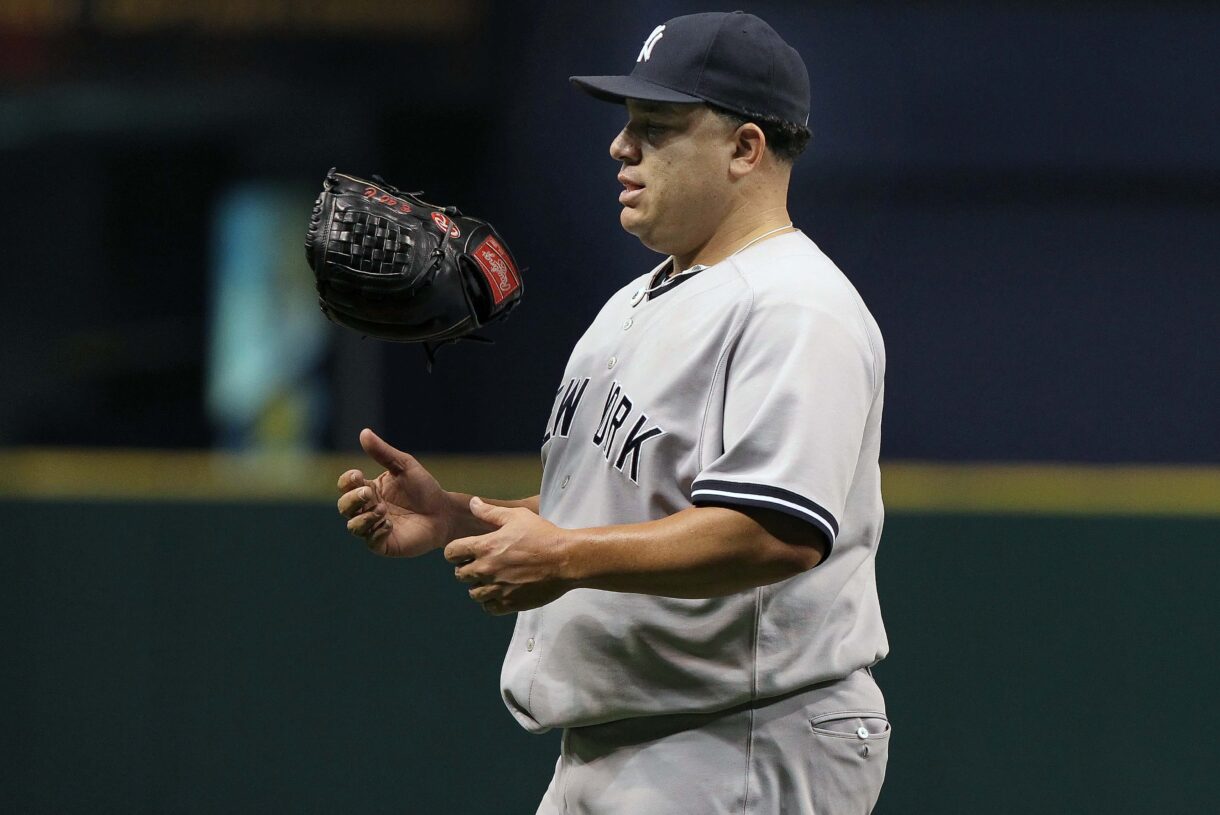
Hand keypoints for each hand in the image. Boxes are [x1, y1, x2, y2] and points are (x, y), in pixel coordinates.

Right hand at [336, 428, 453, 556]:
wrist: (443, 512)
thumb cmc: (424, 488)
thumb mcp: (404, 466)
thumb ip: (383, 453)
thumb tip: (364, 432)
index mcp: (369, 489)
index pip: (346, 486)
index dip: (347, 481)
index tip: (358, 475)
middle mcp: (367, 509)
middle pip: (344, 507)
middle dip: (352, 500)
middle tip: (369, 494)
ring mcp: (374, 527)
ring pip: (354, 526)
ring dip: (364, 517)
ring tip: (382, 510)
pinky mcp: (385, 544)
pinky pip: (371, 542)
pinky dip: (376, 533)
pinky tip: (389, 524)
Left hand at [445, 497, 573, 614]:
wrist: (566, 560)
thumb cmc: (543, 535)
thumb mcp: (517, 516)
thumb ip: (490, 512)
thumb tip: (473, 502)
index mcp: (485, 547)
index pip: (451, 552)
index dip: (455, 552)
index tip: (464, 552)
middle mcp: (486, 569)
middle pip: (459, 575)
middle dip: (466, 569)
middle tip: (481, 565)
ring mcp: (497, 589)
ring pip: (473, 593)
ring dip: (479, 586)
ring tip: (492, 580)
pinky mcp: (509, 603)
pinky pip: (488, 608)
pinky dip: (491, 602)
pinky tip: (501, 592)